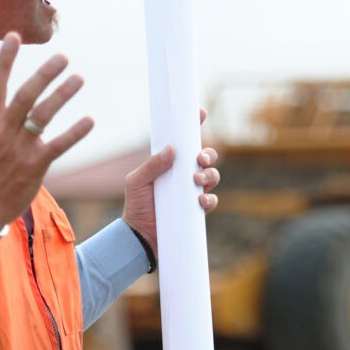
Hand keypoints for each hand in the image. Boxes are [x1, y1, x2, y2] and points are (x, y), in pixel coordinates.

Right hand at [0, 33, 93, 229]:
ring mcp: (18, 149)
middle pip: (24, 96)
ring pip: (41, 116)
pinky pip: (57, 146)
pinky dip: (74, 134)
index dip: (4, 60)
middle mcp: (1, 132)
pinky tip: (90, 120)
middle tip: (62, 57)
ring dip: (61, 96)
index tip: (13, 36)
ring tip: (79, 78)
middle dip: (42, 74)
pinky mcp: (34, 166)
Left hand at [121, 110, 220, 260]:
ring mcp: (192, 192)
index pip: (185, 141)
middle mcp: (184, 175)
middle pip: (206, 157)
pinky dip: (209, 199)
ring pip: (212, 176)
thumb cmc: (136, 205)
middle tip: (199, 159)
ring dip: (210, 175)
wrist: (139, 236)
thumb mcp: (136, 182)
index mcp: (170, 164)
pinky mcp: (197, 210)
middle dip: (208, 154)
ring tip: (197, 181)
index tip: (200, 112)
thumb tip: (171, 149)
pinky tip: (200, 201)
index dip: (194, 125)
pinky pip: (211, 200)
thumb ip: (151, 165)